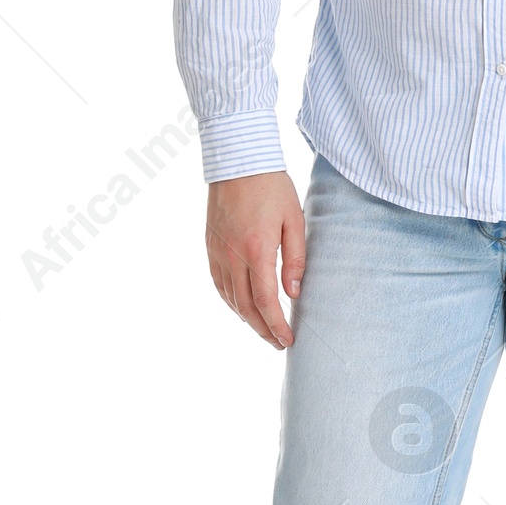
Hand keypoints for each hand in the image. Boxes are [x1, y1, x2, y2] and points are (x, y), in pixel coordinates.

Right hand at [206, 170, 303, 349]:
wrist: (237, 161)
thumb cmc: (272, 187)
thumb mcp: (294, 220)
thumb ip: (295, 258)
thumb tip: (294, 292)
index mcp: (257, 250)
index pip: (266, 301)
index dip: (276, 325)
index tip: (288, 340)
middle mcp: (233, 256)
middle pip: (246, 307)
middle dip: (263, 330)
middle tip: (278, 343)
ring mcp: (218, 252)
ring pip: (230, 299)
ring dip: (247, 319)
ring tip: (264, 329)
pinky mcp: (210, 246)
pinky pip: (218, 284)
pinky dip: (230, 301)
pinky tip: (242, 307)